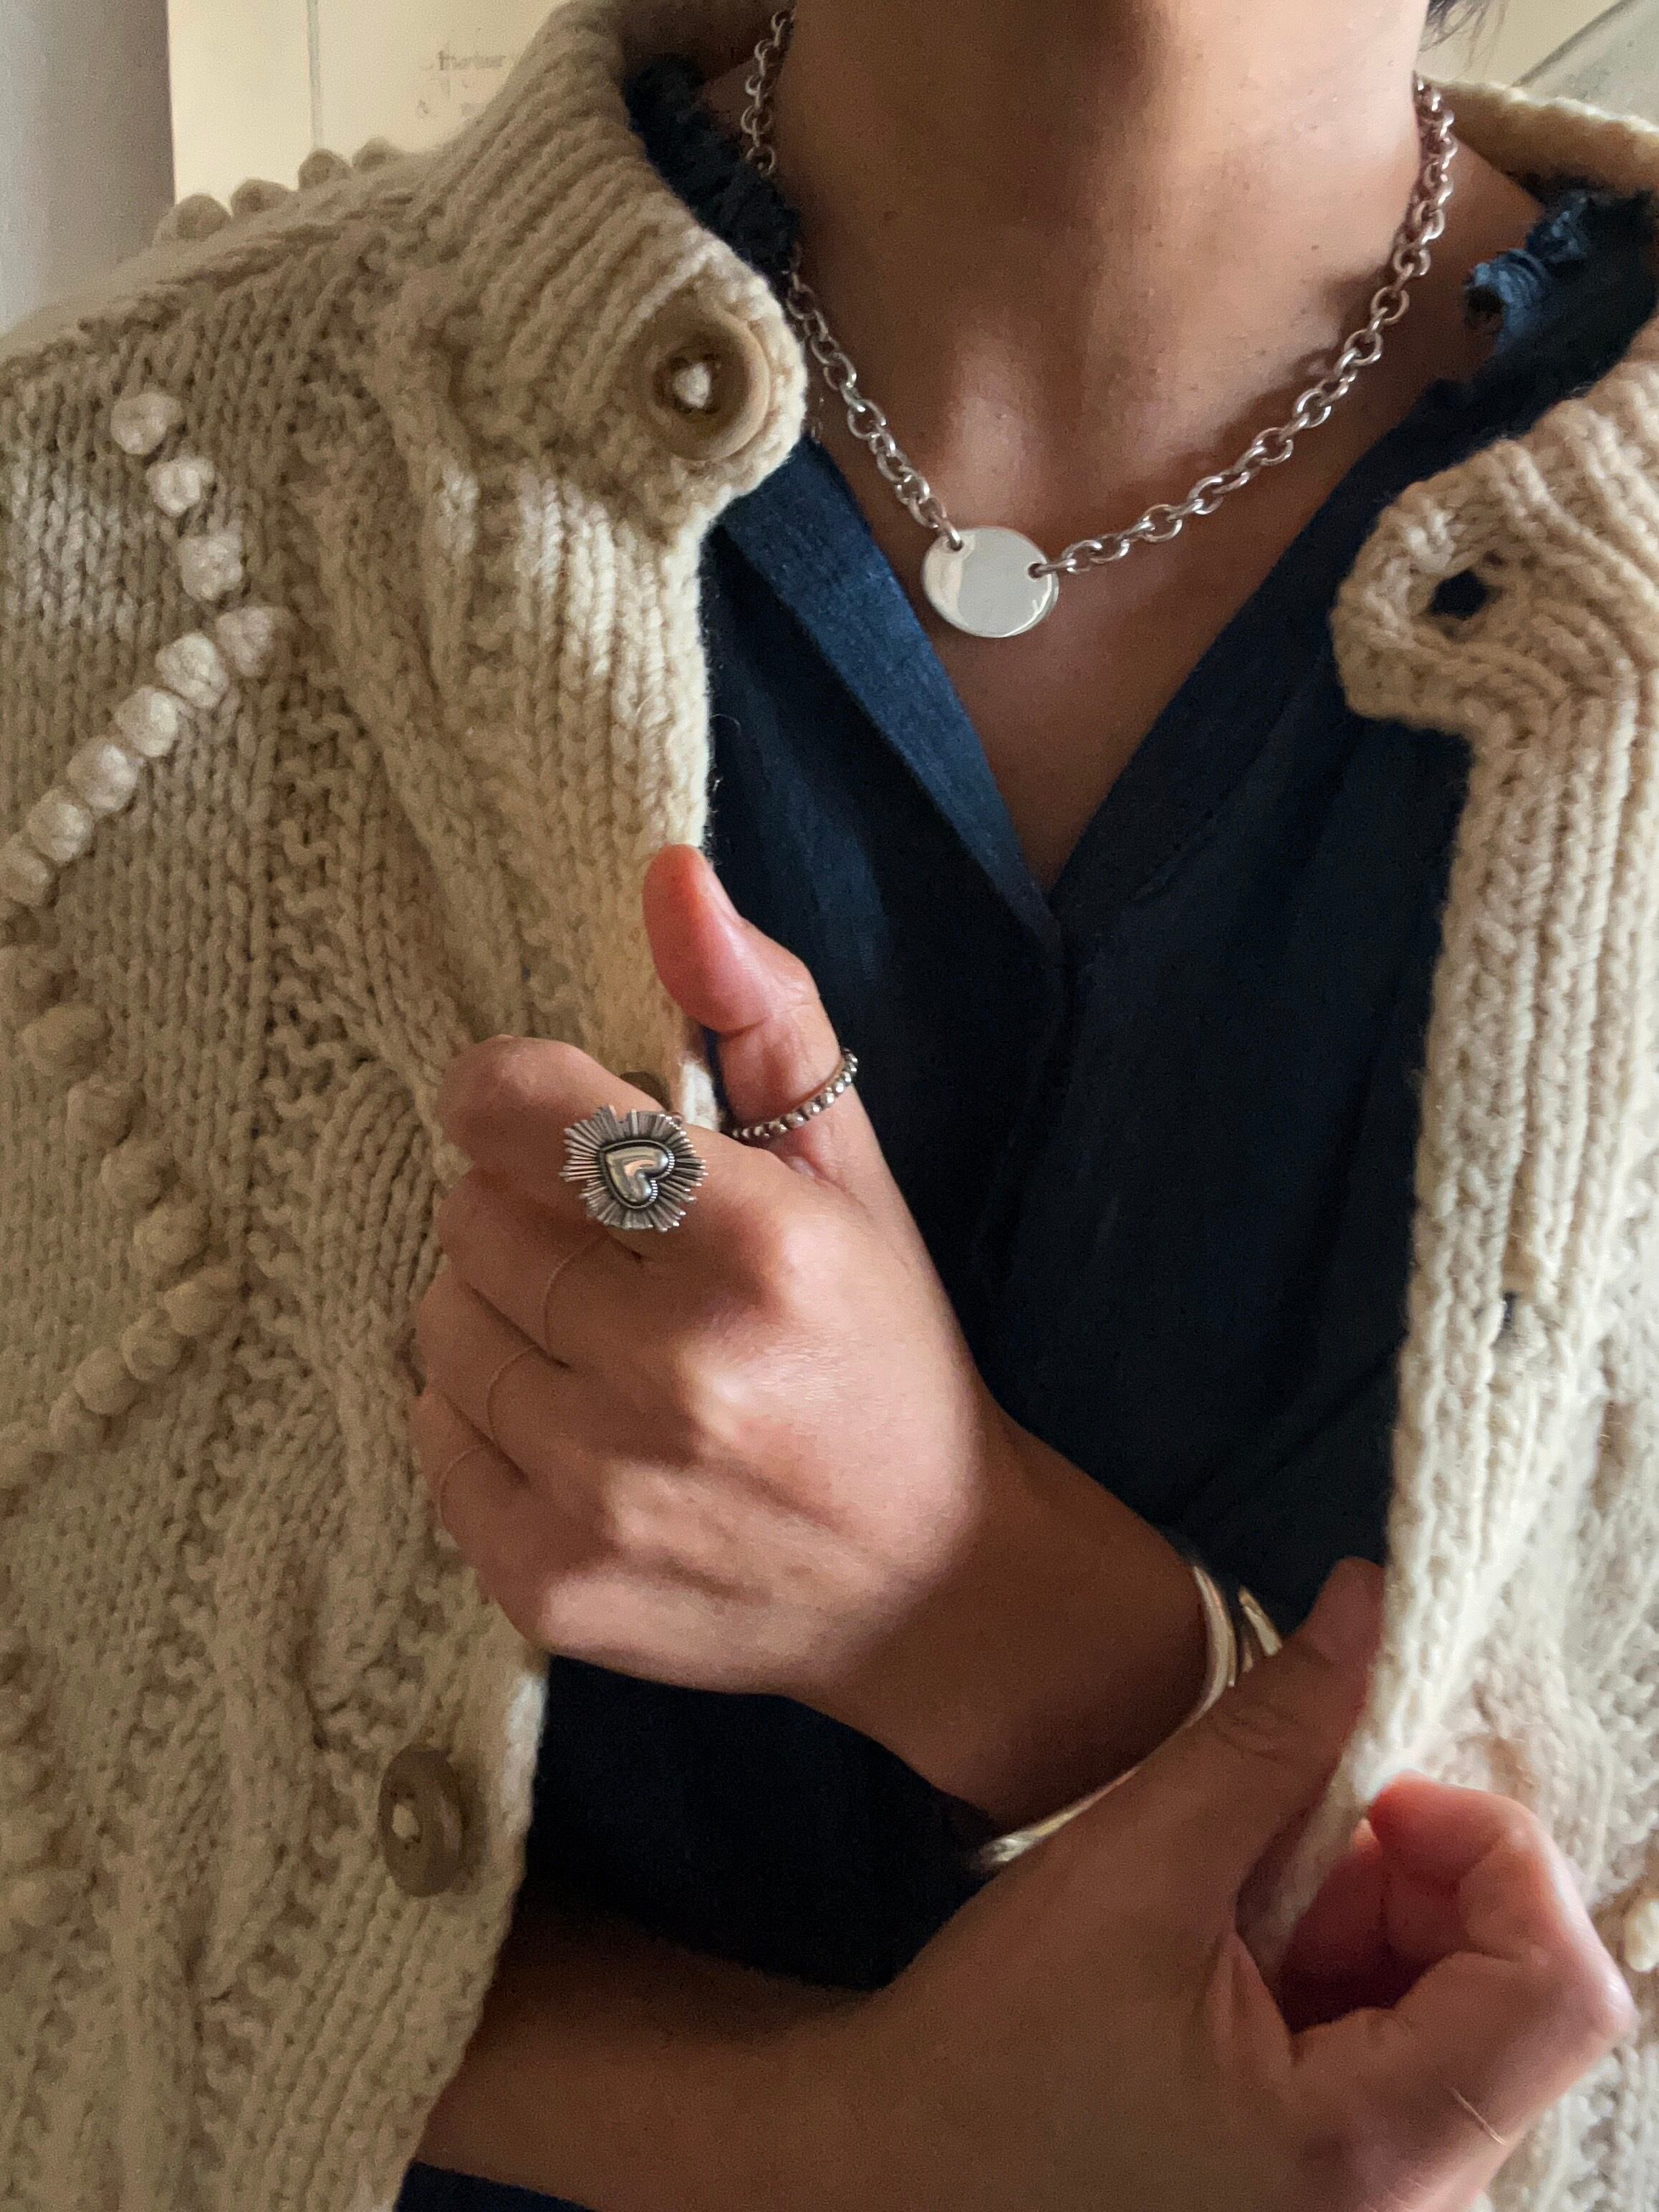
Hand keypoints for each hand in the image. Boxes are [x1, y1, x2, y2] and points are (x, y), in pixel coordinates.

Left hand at [412, 844, 1205, 1825]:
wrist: (930, 1585)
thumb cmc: (884, 1352)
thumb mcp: (851, 1170)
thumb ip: (766, 1010)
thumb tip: (669, 872)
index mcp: (762, 1251)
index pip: (535, 1116)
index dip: (509, 1096)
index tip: (533, 1115)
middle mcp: (678, 1376)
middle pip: (476, 1219)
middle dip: (523, 1211)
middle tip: (609, 1252)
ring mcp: (604, 1493)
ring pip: (441, 1323)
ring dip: (497, 1309)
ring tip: (593, 1338)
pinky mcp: (550, 1581)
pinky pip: (432, 1434)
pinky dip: (482, 1411)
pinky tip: (573, 1420)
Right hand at [786, 1560, 1636, 2211]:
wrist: (901, 2172)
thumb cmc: (997, 2047)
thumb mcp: (1136, 1869)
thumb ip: (1274, 1734)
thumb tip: (1371, 1603)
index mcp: (1370, 2158)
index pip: (1560, 1990)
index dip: (1493, 1854)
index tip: (1376, 1796)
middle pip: (1521, 1999)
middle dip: (1419, 1878)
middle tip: (1288, 1836)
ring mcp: (1375, 2209)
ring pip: (1466, 2020)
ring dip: (1375, 1919)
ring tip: (1241, 1903)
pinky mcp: (1337, 2193)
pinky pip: (1412, 2058)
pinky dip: (1349, 1971)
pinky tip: (1240, 1955)